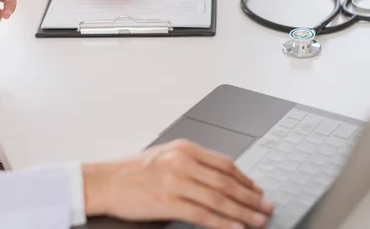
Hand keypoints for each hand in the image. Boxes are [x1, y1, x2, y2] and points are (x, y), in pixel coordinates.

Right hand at [83, 139, 273, 228]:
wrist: (103, 182)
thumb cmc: (131, 171)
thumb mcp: (165, 157)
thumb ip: (192, 163)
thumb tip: (221, 178)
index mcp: (184, 148)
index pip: (225, 163)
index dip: (245, 179)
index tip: (257, 190)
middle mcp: (182, 162)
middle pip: (226, 181)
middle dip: (250, 197)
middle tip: (266, 206)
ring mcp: (175, 182)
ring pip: (219, 198)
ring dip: (243, 212)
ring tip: (258, 220)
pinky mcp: (168, 202)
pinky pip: (202, 214)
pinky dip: (222, 223)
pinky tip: (235, 228)